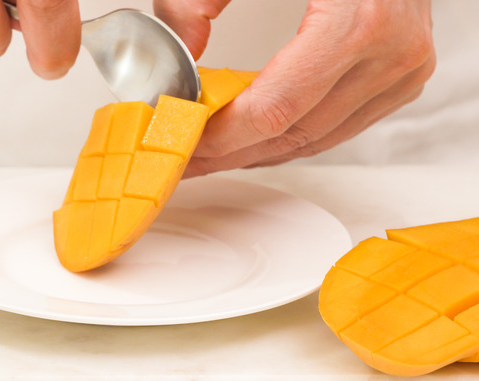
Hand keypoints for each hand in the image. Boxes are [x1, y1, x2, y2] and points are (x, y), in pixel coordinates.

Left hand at [157, 0, 435, 175]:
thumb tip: (181, 46)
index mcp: (358, 21)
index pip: (275, 109)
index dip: (222, 136)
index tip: (184, 140)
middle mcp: (391, 53)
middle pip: (293, 133)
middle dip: (231, 152)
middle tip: (187, 156)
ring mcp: (404, 69)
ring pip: (317, 139)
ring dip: (259, 151)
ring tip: (214, 151)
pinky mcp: (403, 76)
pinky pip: (339, 126)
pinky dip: (293, 136)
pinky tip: (256, 137)